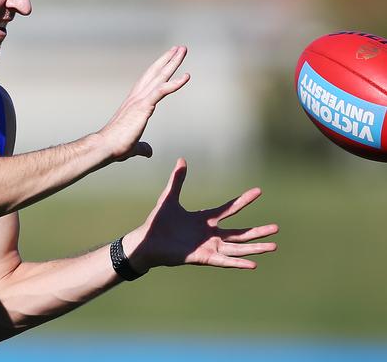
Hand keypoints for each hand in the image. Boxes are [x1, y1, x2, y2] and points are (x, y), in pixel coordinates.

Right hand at [97, 47, 189, 160]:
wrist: (105, 146)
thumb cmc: (115, 146)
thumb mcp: (133, 146)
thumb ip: (142, 147)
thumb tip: (148, 151)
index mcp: (134, 103)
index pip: (148, 81)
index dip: (159, 69)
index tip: (168, 60)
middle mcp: (136, 97)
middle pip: (155, 72)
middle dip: (168, 59)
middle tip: (179, 48)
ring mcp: (140, 100)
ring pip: (159, 76)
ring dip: (172, 62)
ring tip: (183, 50)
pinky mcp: (143, 106)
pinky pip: (162, 90)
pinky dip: (175, 83)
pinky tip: (186, 76)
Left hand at [126, 158, 277, 271]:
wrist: (146, 241)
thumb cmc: (157, 222)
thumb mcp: (169, 198)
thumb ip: (177, 180)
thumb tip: (182, 159)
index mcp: (204, 220)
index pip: (229, 209)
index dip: (244, 200)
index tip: (259, 191)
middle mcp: (210, 234)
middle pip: (240, 233)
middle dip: (258, 231)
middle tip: (277, 227)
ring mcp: (208, 247)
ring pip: (237, 248)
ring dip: (255, 247)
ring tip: (274, 245)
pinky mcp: (203, 258)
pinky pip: (224, 261)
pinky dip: (239, 262)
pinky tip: (254, 263)